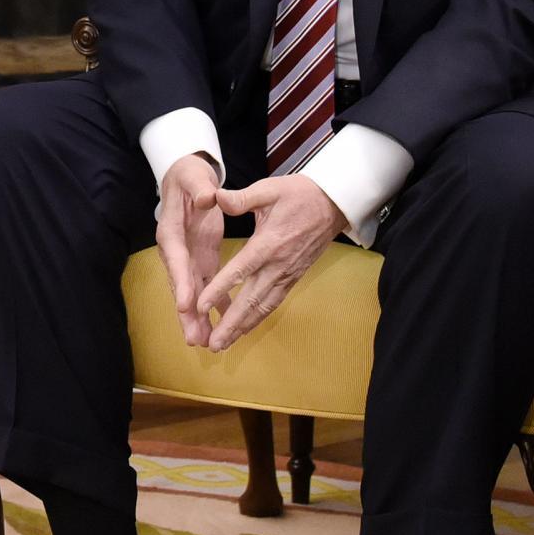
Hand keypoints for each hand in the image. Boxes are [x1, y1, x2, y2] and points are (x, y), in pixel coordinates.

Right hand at [154, 153, 225, 348]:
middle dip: (187, 314)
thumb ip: (200, 188)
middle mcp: (176, 251)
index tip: (187, 304)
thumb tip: (207, 198)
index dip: (182, 283)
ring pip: (193, 293)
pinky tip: (225, 325)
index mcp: (171, 232)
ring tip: (206, 344)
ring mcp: (189, 258)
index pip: (176, 260)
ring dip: (199, 318)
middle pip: (181, 286)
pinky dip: (216, 306)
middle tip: (194, 339)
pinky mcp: (202, 260)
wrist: (188, 178)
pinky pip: (209, 287)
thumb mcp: (193, 177)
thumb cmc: (189, 176)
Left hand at [193, 174, 346, 353]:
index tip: (200, 307)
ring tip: (223, 345)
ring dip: (242, 327)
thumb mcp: (269, 189)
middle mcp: (277, 265)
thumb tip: (216, 197)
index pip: (239, 271)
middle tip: (212, 344)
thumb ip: (241, 199)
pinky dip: (257, 318)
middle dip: (230, 324)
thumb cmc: (300, 194)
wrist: (333, 204)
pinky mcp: (293, 278)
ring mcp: (287, 274)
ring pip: (262, 307)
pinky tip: (244, 329)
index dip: (219, 290)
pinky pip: (273, 303)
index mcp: (268, 244)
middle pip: (251, 300)